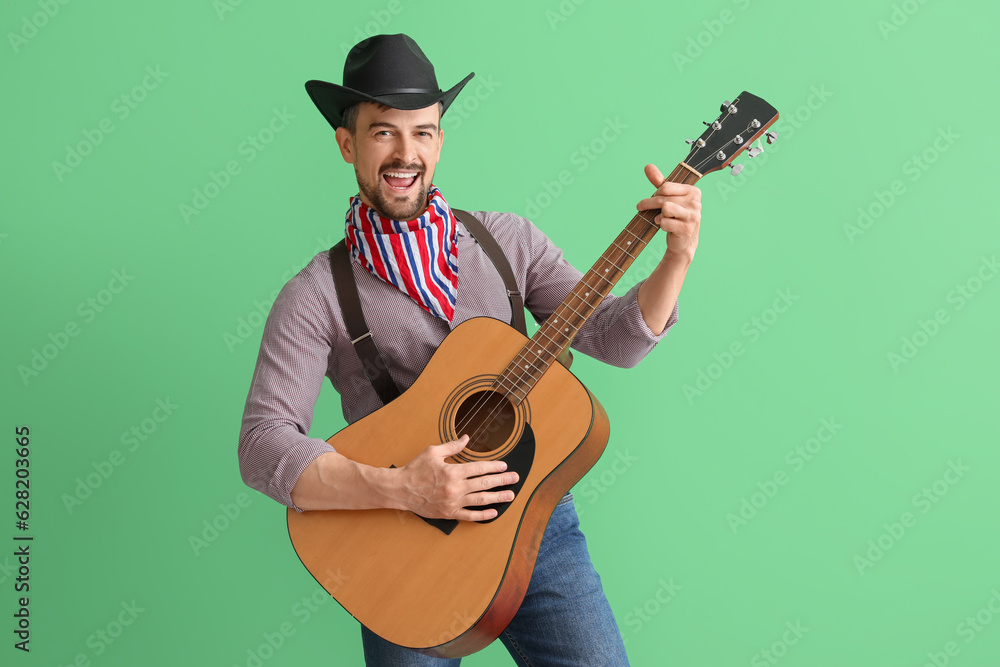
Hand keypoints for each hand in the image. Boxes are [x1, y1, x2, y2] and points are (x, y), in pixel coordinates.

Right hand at [395, 435, 518, 520]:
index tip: (504, 466)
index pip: (479, 469)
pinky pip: (469, 516)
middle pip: (484, 484)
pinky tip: (493, 512)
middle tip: (515, 479)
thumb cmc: (415, 469)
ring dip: (498, 497)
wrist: (400, 489)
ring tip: (510, 495)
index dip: (494, 467)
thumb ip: (452, 446)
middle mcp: (455, 488)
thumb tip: (466, 439)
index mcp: (453, 472)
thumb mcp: (433, 452)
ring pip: (481, 500)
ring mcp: (453, 502)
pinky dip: (482, 515)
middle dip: (502, 481)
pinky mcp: (449, 513)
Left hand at [635, 164, 701, 262]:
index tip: (652, 197)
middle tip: (640, 207)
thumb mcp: (668, 197)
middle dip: (649, 203)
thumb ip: (659, 181)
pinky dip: (661, 225)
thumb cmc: (675, 216)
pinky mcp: (686, 228)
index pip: (666, 187)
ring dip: (659, 215)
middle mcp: (695, 202)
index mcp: (693, 191)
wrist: (683, 241)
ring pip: (665, 208)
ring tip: (661, 218)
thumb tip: (648, 166)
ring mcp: (692, 216)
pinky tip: (665, 226)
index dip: (655, 193)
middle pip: (663, 198)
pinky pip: (665, 222)